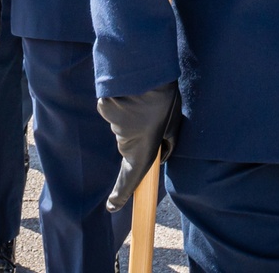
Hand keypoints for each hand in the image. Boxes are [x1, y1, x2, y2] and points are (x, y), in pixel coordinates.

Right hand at [98, 81, 181, 211]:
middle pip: (129, 147)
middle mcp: (124, 142)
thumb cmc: (163, 101)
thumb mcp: (173, 125)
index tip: (112, 207)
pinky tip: (132, 92)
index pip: (130, 180)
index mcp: (141, 151)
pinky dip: (123, 103)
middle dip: (139, 137)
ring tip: (145, 99)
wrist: (143, 72)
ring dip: (133, 117)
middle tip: (153, 116)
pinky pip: (116, 110)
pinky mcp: (105, 108)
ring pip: (123, 127)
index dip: (120, 195)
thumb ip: (166, 142)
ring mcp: (113, 125)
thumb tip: (160, 151)